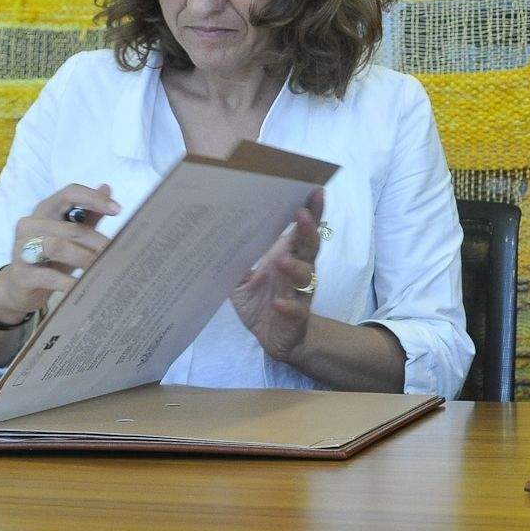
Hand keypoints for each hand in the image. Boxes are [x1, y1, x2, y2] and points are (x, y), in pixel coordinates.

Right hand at [0, 183, 121, 319]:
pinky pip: (49, 276)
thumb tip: (107, 187)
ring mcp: (22, 249)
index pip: (70, 193)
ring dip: (84, 258)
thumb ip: (88, 214)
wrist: (19, 287)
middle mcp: (30, 224)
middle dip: (96, 241)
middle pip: (70, 227)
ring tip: (101, 268)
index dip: (94, 199)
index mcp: (45, 210)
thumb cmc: (50, 257)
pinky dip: (68, 282)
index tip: (117, 210)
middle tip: (115, 253)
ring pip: (58, 247)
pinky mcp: (21, 274)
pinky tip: (82, 286)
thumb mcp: (71, 236)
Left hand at [231, 187, 324, 363]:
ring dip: (295, 267)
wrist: (275, 339)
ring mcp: (300, 294)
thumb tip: (214, 236)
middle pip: (310, 247)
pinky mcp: (297, 317)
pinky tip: (279, 304)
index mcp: (287, 257)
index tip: (314, 191)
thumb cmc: (262, 303)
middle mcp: (298, 271)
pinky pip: (297, 309)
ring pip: (306, 276)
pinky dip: (289, 306)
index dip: (311, 212)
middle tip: (303, 214)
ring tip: (282, 260)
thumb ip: (235, 260)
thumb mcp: (242, 280)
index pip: (301, 231)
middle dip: (308, 230)